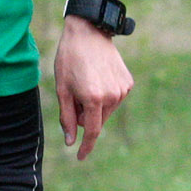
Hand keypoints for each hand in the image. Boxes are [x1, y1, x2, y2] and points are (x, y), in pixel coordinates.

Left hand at [53, 16, 133, 160]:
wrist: (88, 32)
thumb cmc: (69, 59)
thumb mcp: (62, 89)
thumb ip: (66, 118)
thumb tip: (71, 141)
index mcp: (94, 99)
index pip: (91, 132)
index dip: (85, 147)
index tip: (80, 158)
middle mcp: (112, 97)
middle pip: (97, 120)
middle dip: (84, 116)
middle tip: (74, 95)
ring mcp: (122, 89)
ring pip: (106, 110)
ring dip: (95, 106)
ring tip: (85, 83)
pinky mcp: (128, 82)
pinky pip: (114, 98)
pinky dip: (104, 95)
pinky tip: (97, 77)